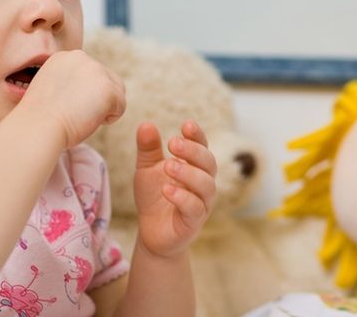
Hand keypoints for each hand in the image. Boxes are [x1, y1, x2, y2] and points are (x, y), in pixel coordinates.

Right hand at [19, 50, 125, 148]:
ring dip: (104, 107)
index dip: (85, 94)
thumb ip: (68, 82)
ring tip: (83, 117)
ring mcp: (96, 71)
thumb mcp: (50, 89)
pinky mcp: (107, 88)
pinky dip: (109, 118)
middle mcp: (81, 58)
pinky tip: (88, 121)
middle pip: (107, 78)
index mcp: (64, 57)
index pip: (90, 73)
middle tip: (76, 114)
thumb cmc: (39, 118)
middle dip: (98, 98)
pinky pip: (120, 107)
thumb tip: (86, 91)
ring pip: (116, 91)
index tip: (68, 106)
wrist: (37, 127)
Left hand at [133, 120, 216, 257]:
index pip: (202, 147)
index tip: (186, 125)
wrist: (151, 232)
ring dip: (188, 173)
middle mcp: (203, 183)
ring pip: (206, 186)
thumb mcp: (146, 169)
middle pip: (209, 163)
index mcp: (194, 167)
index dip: (197, 136)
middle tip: (173, 143)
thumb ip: (148, 148)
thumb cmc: (154, 196)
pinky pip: (195, 208)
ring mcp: (201, 203)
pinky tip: (167, 190)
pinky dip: (182, 197)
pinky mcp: (193, 222)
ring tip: (169, 165)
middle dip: (193, 151)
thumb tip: (146, 124)